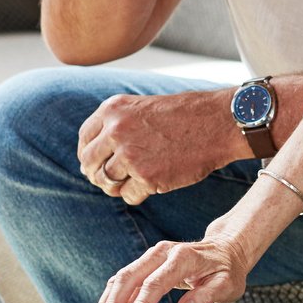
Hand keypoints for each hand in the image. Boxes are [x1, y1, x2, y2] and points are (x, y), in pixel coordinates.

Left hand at [77, 90, 239, 204]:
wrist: (217, 122)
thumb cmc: (185, 115)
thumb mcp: (142, 107)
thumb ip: (117, 125)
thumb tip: (93, 156)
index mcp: (113, 110)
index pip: (85, 139)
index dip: (89, 154)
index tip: (97, 162)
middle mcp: (116, 131)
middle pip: (89, 163)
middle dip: (97, 174)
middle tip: (109, 180)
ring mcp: (130, 156)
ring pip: (106, 181)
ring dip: (115, 187)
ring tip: (132, 183)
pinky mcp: (148, 178)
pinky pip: (129, 196)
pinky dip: (137, 194)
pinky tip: (151, 185)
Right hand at [89, 227, 251, 302]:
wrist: (226, 250)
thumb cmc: (226, 269)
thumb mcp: (226, 284)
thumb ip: (206, 297)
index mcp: (181, 257)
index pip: (155, 283)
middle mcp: (161, 253)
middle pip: (129, 278)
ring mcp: (151, 258)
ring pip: (122, 280)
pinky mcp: (147, 266)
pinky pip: (126, 283)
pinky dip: (113, 302)